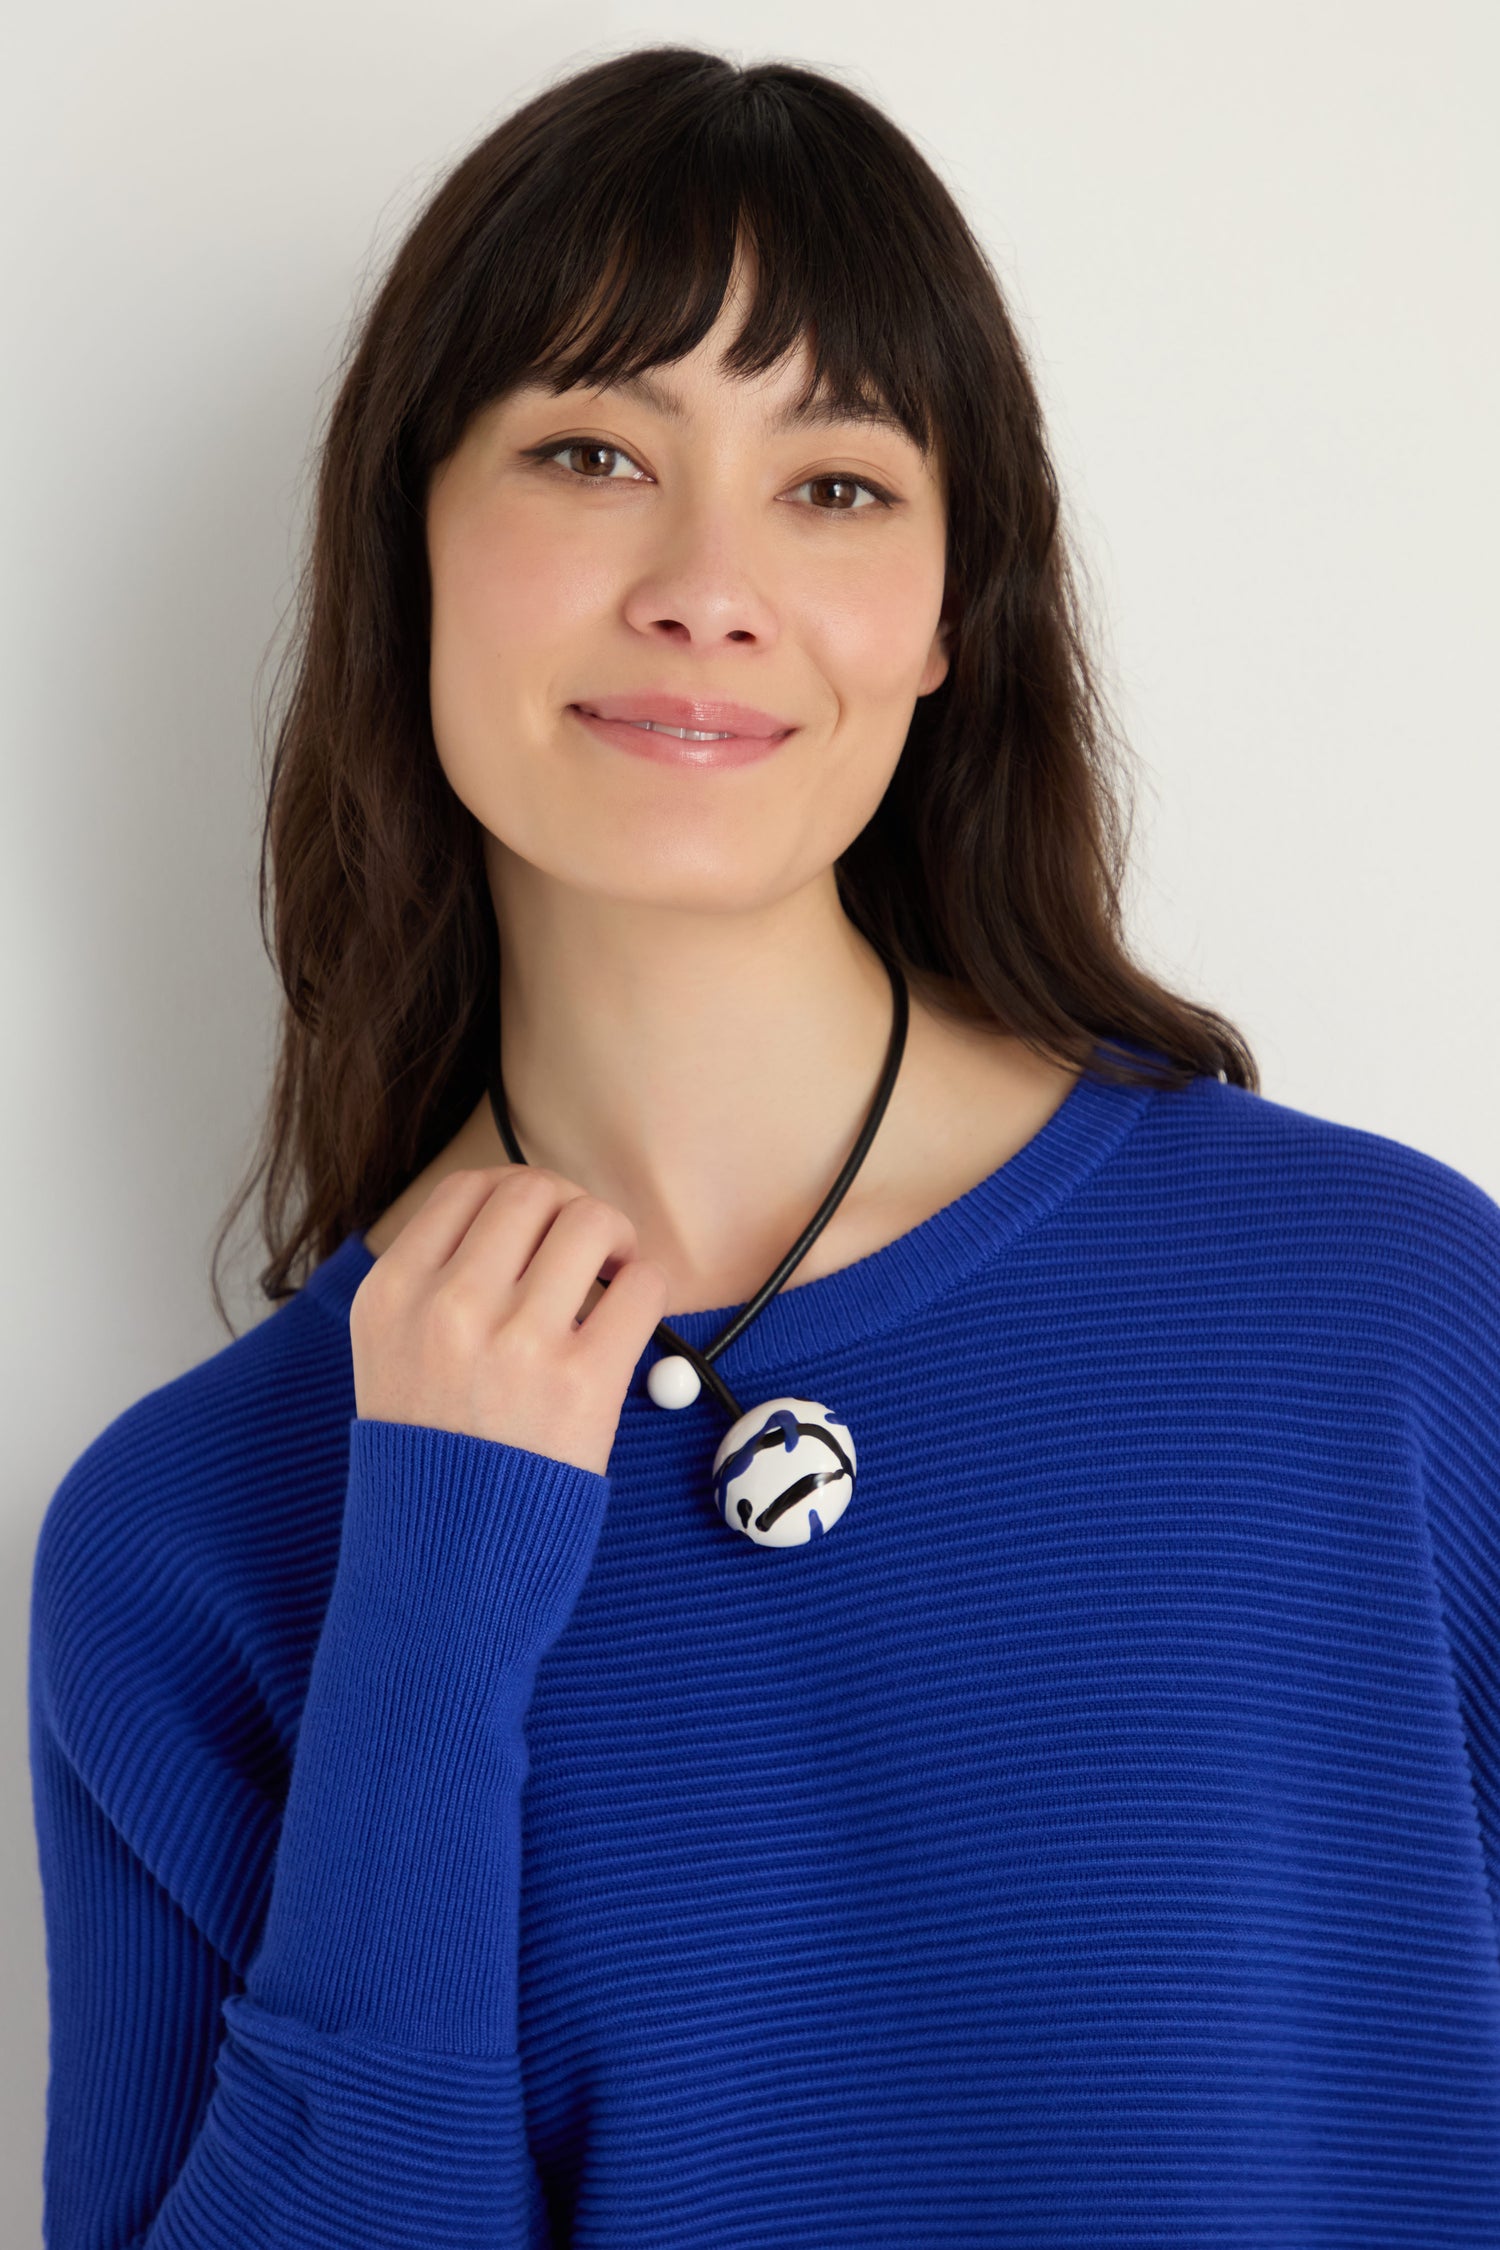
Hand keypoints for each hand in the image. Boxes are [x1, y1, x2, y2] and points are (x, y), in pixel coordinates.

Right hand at [349, 1166, 670, 1475]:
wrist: (447, 1560)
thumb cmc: (430, 1454)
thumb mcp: (389, 1354)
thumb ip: (432, 1283)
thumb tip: (516, 1220)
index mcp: (392, 1294)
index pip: (468, 1188)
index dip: (517, 1196)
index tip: (538, 1228)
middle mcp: (448, 1306)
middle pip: (534, 1190)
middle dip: (571, 1209)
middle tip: (586, 1251)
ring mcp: (516, 1341)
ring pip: (591, 1221)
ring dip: (615, 1239)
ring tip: (612, 1277)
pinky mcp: (582, 1381)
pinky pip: (642, 1286)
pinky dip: (647, 1288)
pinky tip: (629, 1317)